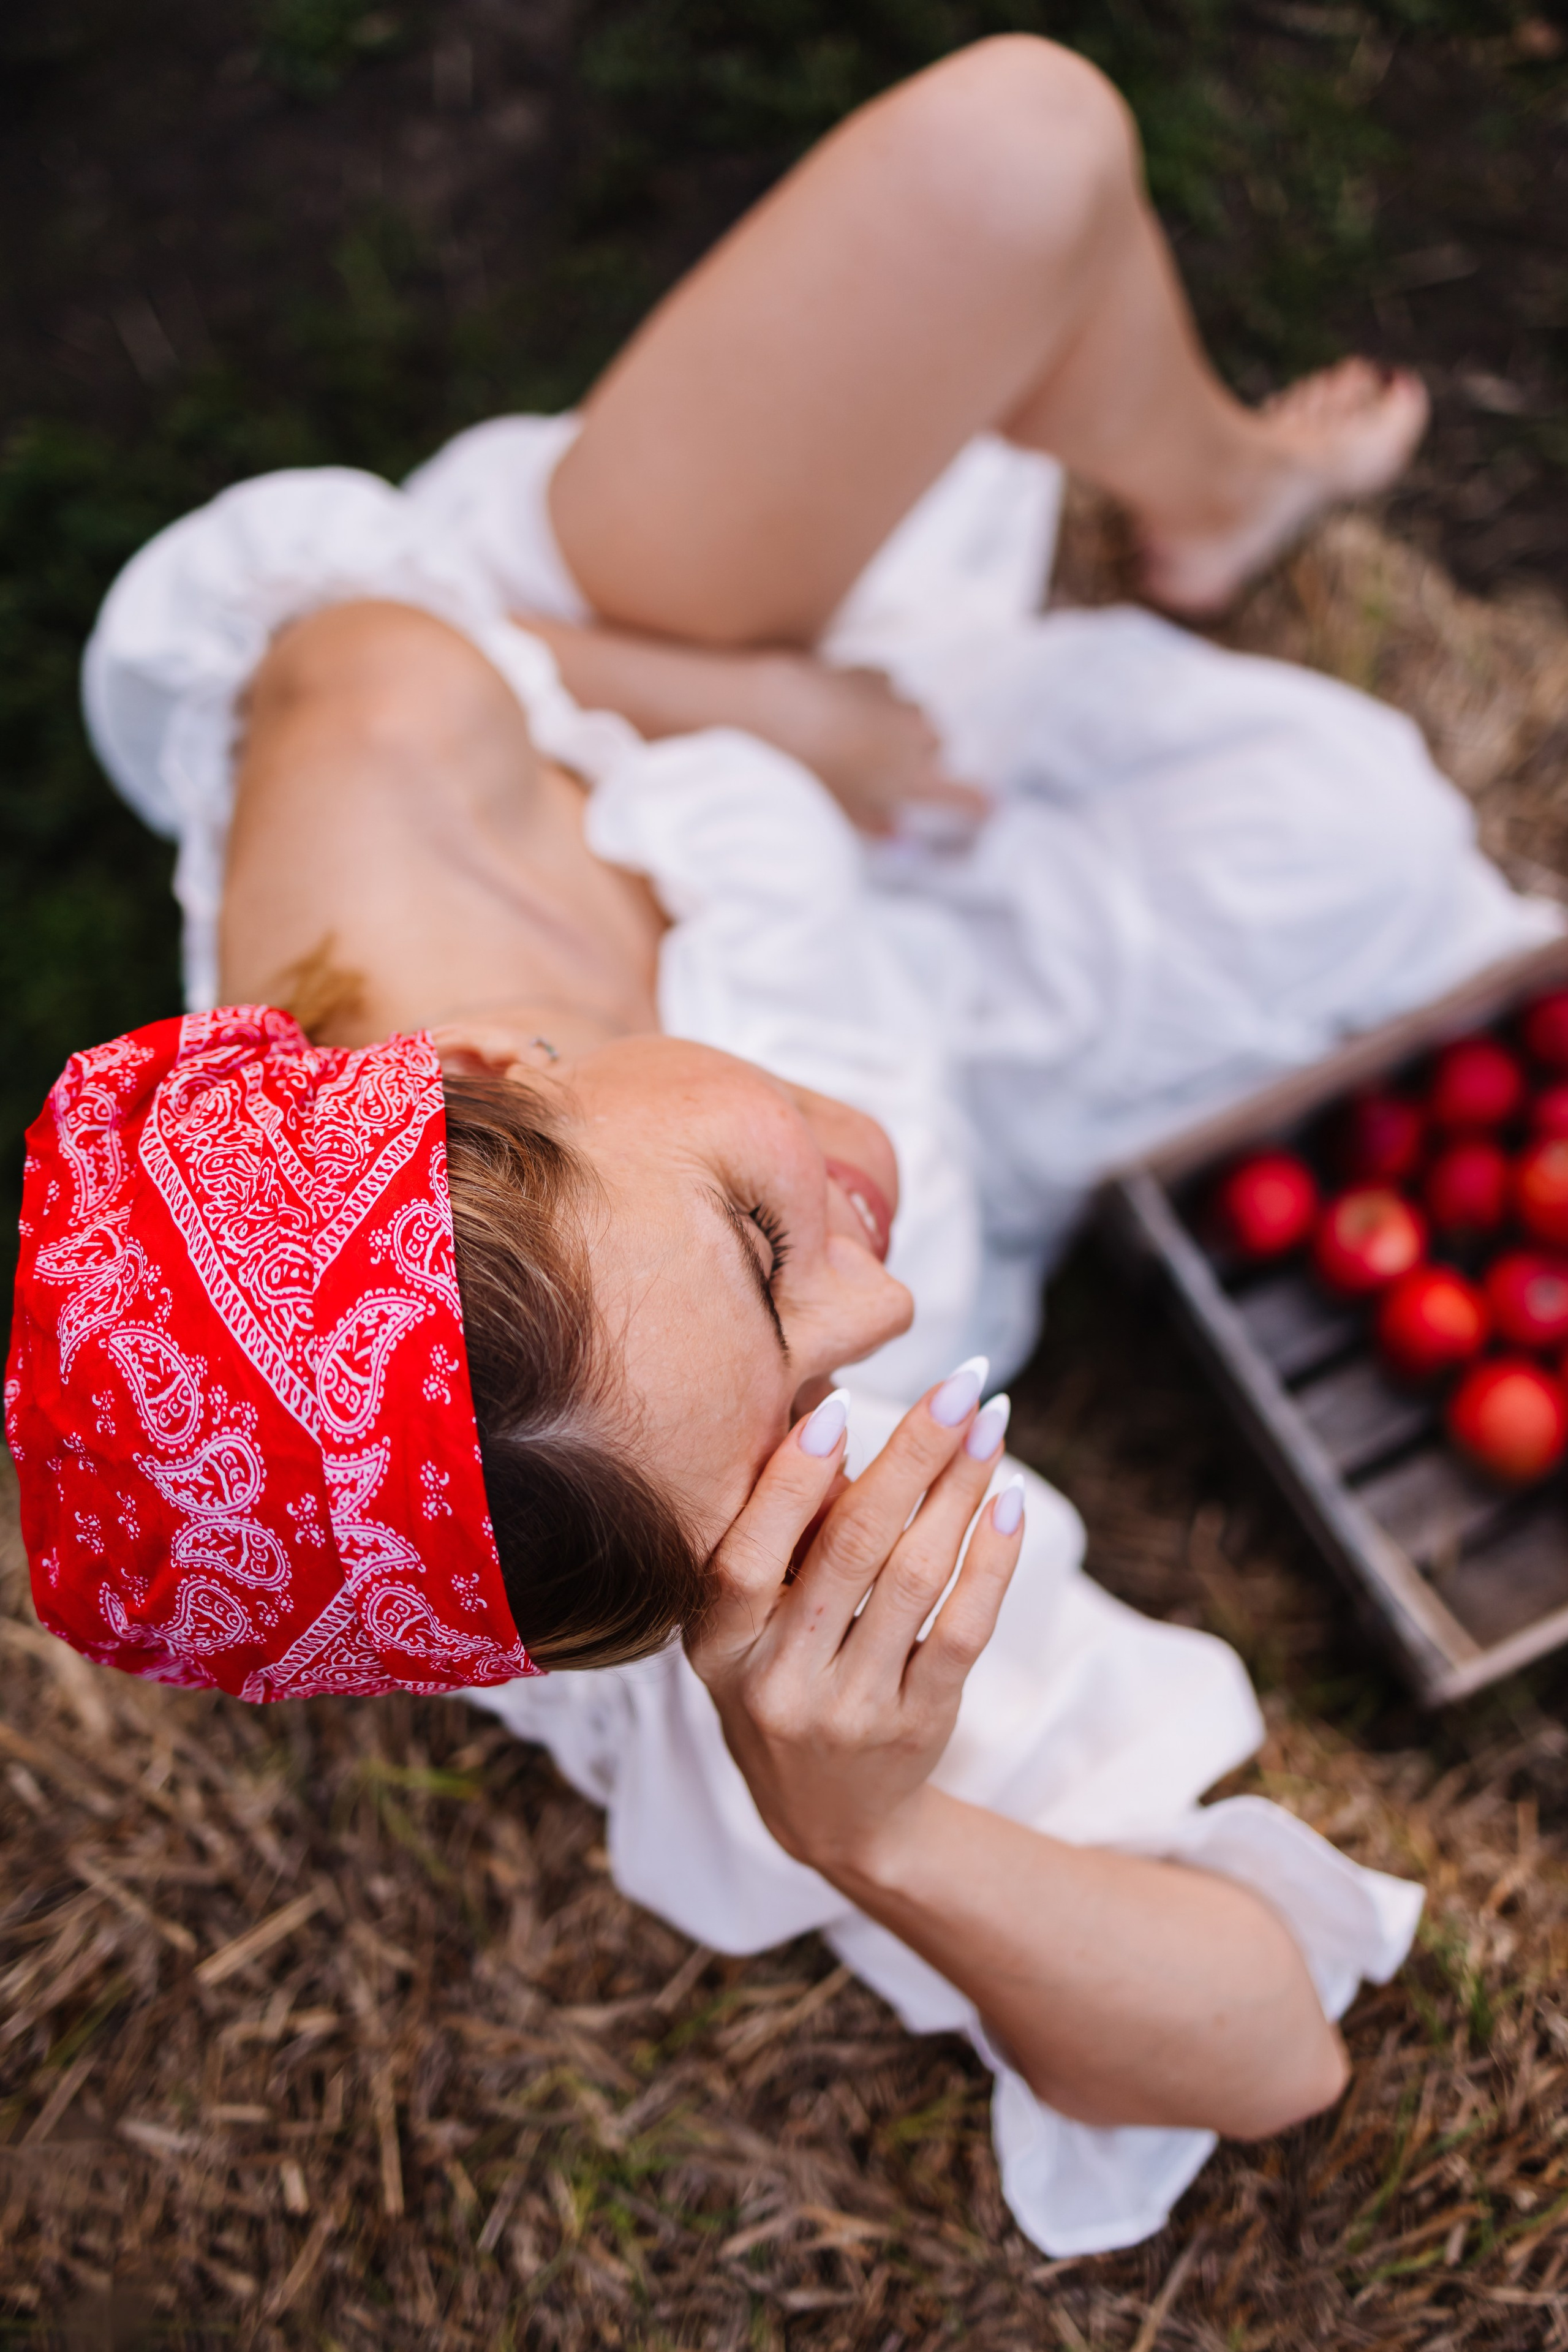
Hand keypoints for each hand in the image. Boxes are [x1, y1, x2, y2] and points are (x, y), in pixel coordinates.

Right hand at [685, 1373, 1023, 1885]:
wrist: (831, 1817)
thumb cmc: (783, 1682)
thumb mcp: (745, 1628)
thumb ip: (774, 1532)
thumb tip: (823, 1406)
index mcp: (717, 1649)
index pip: (745, 1560)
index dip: (788, 1485)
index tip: (837, 1408)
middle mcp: (777, 1684)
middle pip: (850, 1552)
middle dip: (910, 1454)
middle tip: (959, 1382)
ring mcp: (849, 1711)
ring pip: (913, 1580)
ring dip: (960, 1488)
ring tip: (991, 1423)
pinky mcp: (917, 1725)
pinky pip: (961, 1629)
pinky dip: (990, 1560)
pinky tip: (1008, 1502)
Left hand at [756, 657, 989, 838]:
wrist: (770, 715)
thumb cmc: (806, 777)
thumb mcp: (840, 814)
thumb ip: (876, 825)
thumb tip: (899, 834)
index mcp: (913, 780)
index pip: (962, 795)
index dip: (976, 802)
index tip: (989, 806)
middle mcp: (917, 738)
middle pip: (938, 747)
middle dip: (922, 756)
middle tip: (888, 772)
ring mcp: (899, 702)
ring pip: (916, 716)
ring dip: (900, 726)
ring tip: (861, 739)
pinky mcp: (875, 673)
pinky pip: (891, 691)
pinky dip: (879, 701)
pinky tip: (848, 710)